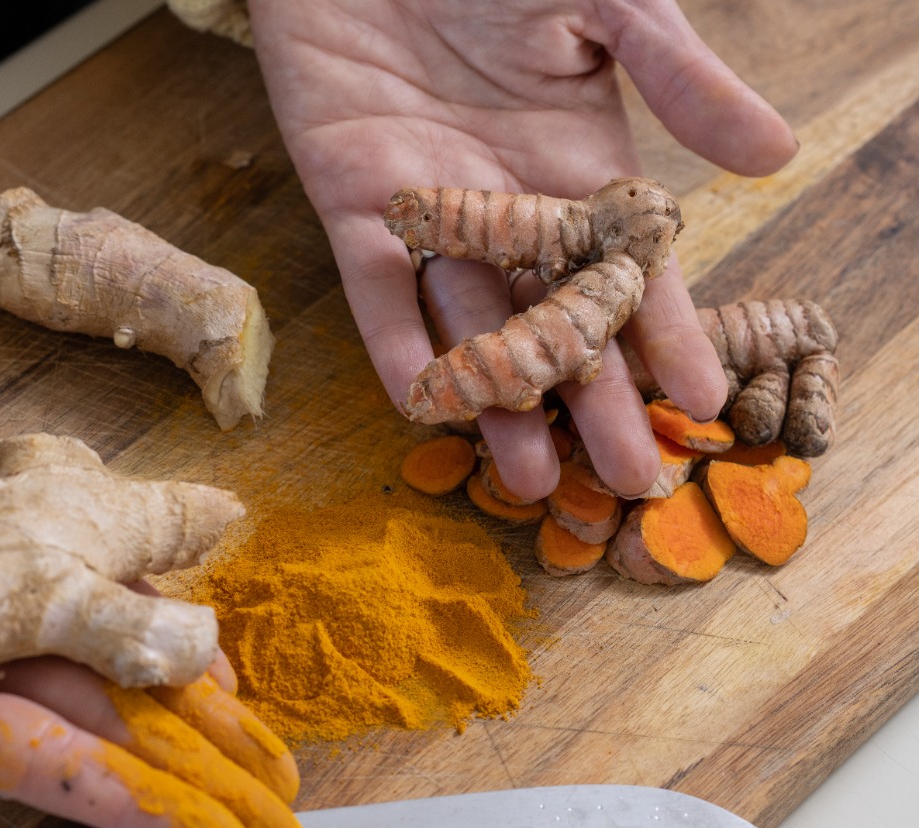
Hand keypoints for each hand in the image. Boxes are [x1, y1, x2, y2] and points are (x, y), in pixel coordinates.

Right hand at [0, 352, 275, 827]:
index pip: (28, 762)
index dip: (122, 801)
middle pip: (88, 717)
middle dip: (183, 771)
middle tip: (281, 822)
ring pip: (96, 640)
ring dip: (180, 689)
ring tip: (266, 740)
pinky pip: (74, 545)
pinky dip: (141, 574)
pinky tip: (203, 607)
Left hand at [248, 0, 796, 498]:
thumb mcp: (610, 1)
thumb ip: (680, 77)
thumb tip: (775, 154)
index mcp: (580, 160)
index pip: (630, 267)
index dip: (665, 334)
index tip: (702, 402)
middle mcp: (507, 202)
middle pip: (554, 318)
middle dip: (590, 398)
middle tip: (623, 480)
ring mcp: (429, 210)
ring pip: (470, 323)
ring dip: (498, 399)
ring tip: (529, 478)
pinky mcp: (352, 203)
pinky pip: (376, 290)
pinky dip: (396, 345)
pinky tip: (424, 408)